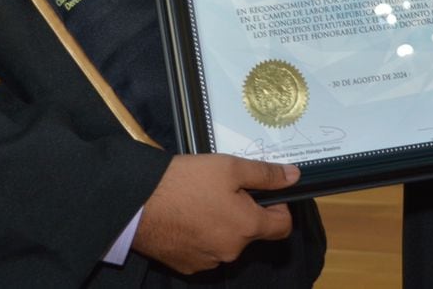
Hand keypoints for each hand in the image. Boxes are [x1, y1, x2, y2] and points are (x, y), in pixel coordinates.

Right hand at [132, 154, 297, 273]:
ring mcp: (208, 262)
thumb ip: (265, 174)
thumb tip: (294, 176)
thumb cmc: (186, 181)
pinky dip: (200, 235)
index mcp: (247, 227)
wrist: (138, 203)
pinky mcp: (186, 265)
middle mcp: (232, 251)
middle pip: (250, 232)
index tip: (264, 193)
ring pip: (226, 241)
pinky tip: (185, 217)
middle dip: (243, 212)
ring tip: (199, 201)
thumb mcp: (230, 167)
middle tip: (222, 188)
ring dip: (221, 224)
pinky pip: (204, 250)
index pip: (282, 227)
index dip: (279, 207)